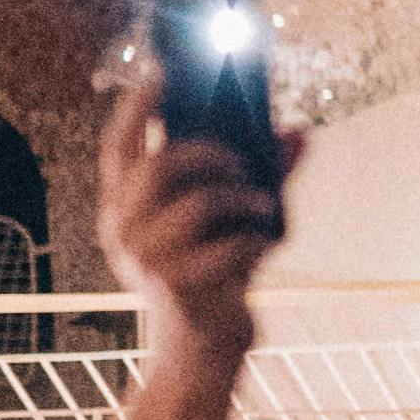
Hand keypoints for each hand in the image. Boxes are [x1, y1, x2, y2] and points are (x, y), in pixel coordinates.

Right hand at [96, 67, 290, 365]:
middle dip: (211, 153)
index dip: (140, 106)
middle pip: (161, 166)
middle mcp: (123, 229)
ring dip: (242, 197)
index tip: (164, 71)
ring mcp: (145, 260)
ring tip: (261, 206)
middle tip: (242, 160)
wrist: (204, 348)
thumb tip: (300, 133)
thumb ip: (259, 176)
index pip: (119, 145)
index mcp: (124, 206)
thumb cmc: (215, 273)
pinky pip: (228, 246)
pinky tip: (265, 245)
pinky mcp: (176, 288)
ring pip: (199, 203)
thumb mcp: (230, 221)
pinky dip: (256, 240)